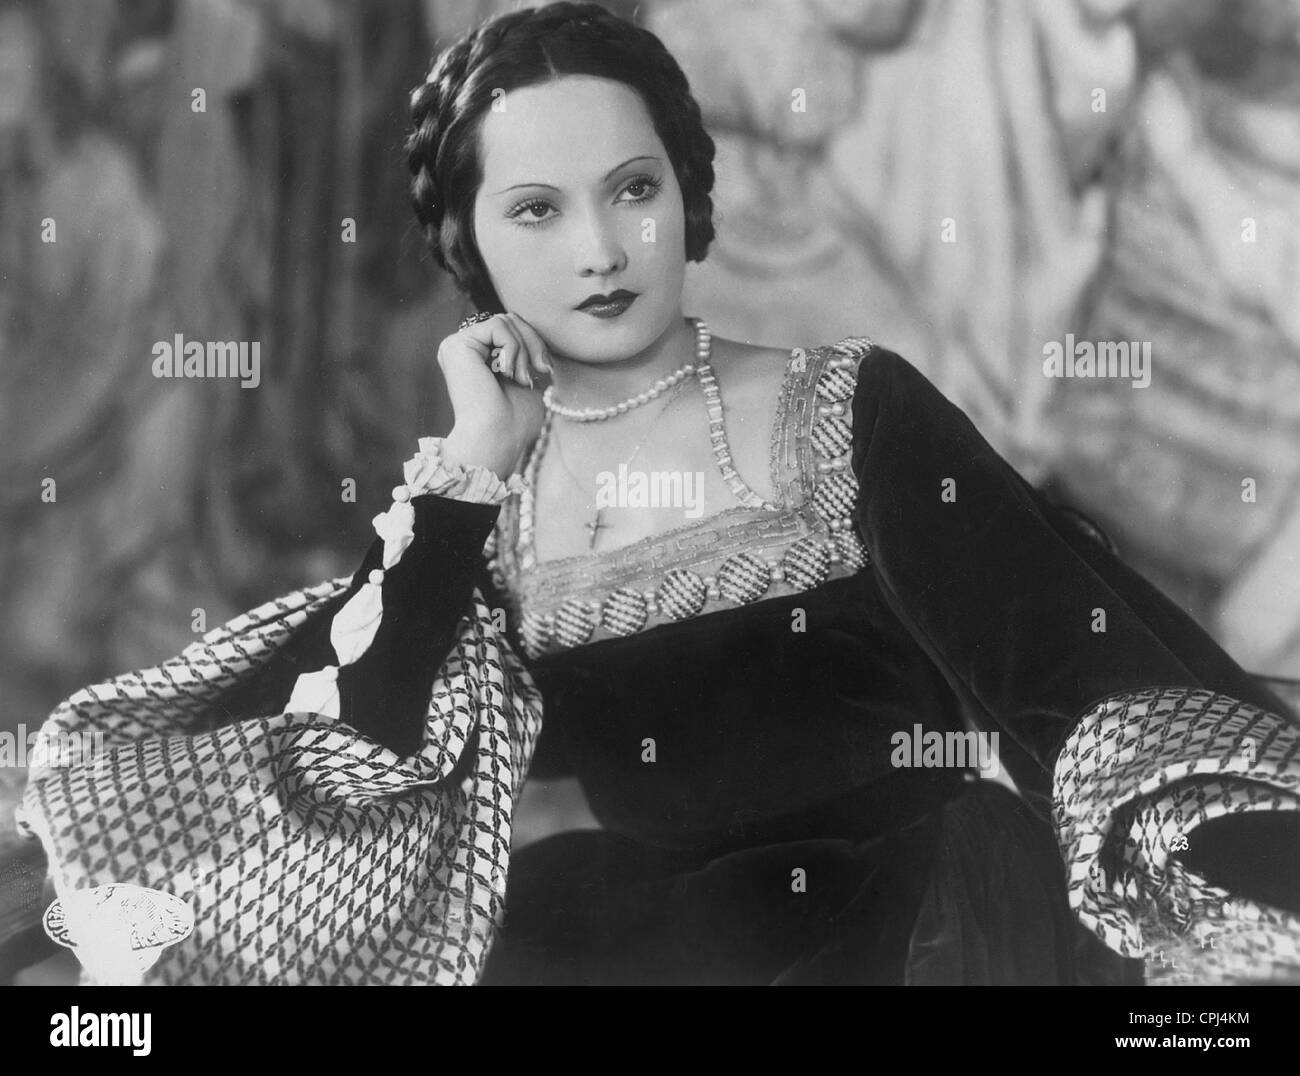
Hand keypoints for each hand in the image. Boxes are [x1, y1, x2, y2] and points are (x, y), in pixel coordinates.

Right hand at [437, 312, 550, 478]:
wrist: (497, 438)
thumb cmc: (515, 421)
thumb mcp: (528, 377)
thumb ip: (527, 351)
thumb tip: (533, 329)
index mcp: (478, 357)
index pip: (512, 327)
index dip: (534, 342)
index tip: (546, 369)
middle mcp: (464, 349)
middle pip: (509, 319)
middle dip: (532, 342)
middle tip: (538, 372)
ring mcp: (457, 345)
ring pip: (505, 320)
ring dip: (522, 350)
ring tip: (519, 379)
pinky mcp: (456, 344)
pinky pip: (497, 325)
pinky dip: (512, 348)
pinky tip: (506, 373)